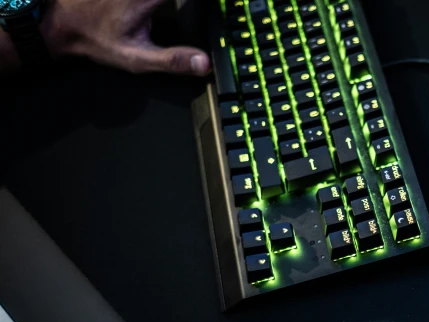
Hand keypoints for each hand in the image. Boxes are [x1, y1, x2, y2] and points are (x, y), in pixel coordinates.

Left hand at [42, 0, 209, 74]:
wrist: (62, 23)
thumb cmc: (97, 40)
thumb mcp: (137, 59)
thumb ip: (172, 61)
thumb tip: (204, 64)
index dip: (210, 2)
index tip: (222, 7)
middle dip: (195, 3)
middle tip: (212, 9)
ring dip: (181, 2)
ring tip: (195, 7)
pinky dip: (168, 1)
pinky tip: (159, 10)